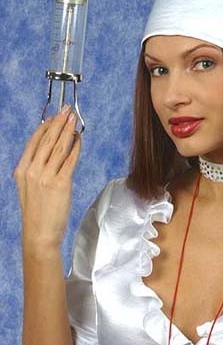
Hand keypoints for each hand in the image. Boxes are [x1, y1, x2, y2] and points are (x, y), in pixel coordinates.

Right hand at [13, 105, 80, 250]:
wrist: (39, 233)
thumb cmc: (37, 212)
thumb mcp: (28, 187)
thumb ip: (37, 169)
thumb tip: (51, 149)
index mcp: (21, 170)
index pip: (34, 142)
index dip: (45, 127)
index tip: (53, 117)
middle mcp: (32, 171)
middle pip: (47, 140)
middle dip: (58, 123)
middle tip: (66, 111)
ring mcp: (46, 177)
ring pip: (59, 147)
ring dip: (68, 131)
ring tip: (74, 120)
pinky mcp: (60, 184)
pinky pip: (70, 160)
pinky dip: (76, 148)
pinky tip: (79, 140)